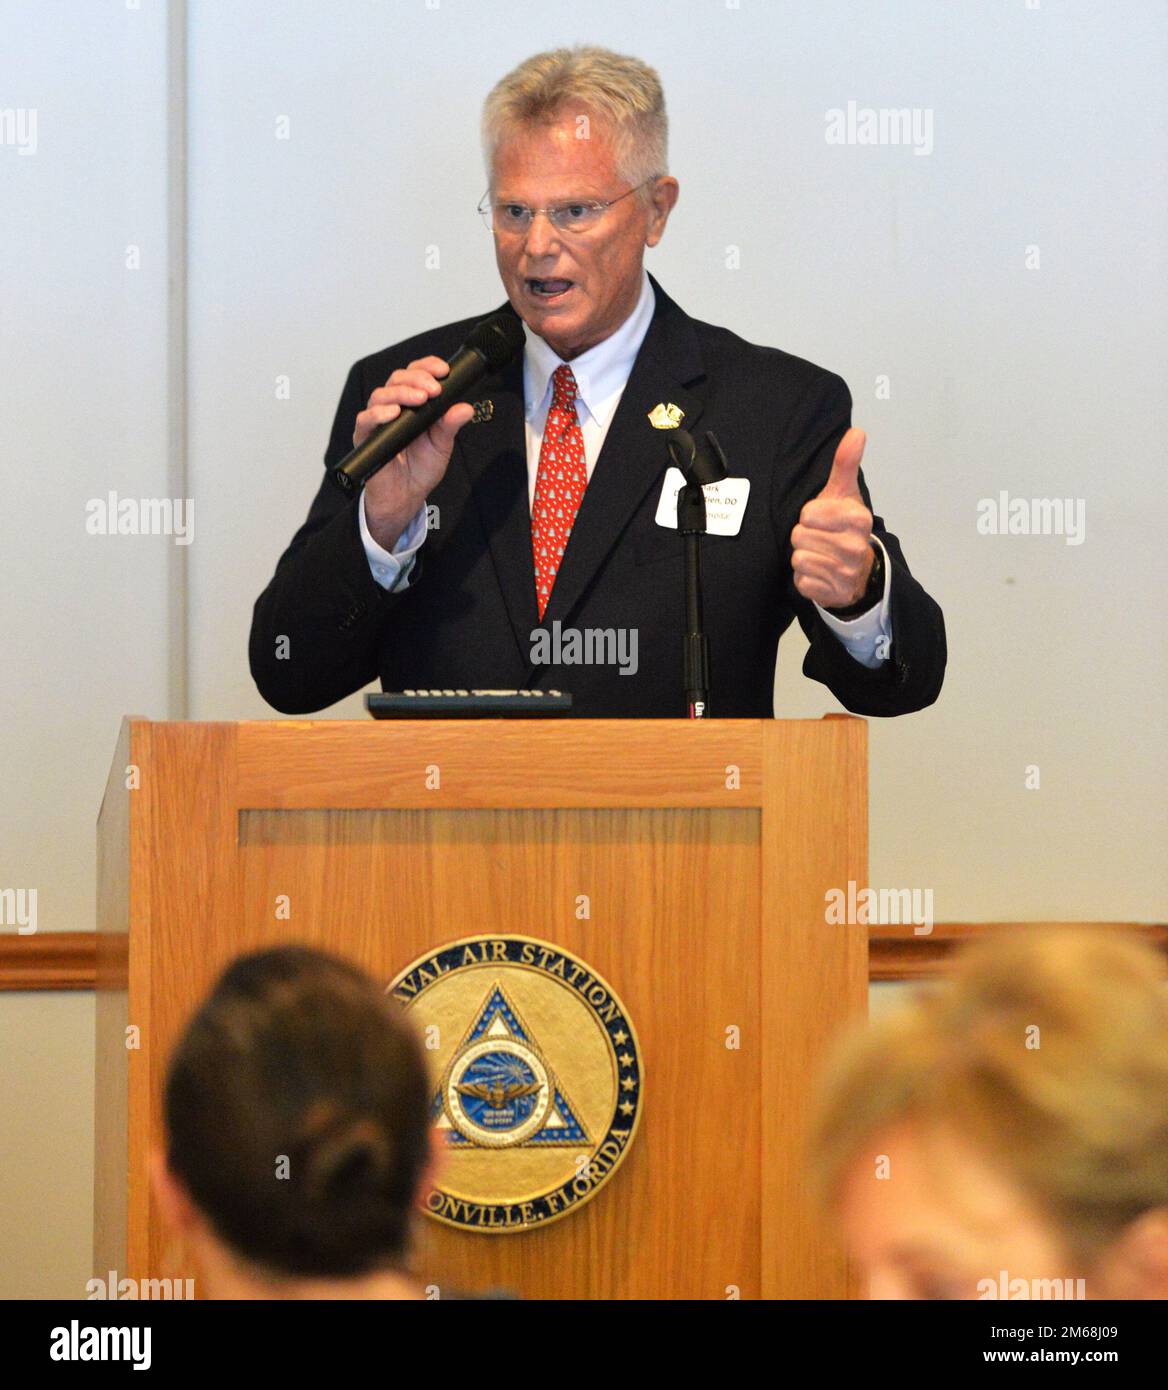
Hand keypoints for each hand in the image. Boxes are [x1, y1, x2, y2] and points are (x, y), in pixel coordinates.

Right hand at [356, 356, 474, 549]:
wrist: (406, 497)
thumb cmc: (421, 468)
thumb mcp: (442, 445)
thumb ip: (450, 425)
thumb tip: (465, 408)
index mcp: (412, 403)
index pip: (415, 374)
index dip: (427, 366)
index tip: (444, 370)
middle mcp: (392, 407)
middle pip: (397, 379)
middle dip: (416, 379)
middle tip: (434, 389)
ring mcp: (377, 421)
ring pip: (380, 394)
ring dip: (401, 393)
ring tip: (419, 399)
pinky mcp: (365, 437)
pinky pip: (365, 419)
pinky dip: (378, 414)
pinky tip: (393, 414)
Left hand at [790, 427, 874, 607]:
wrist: (858, 569)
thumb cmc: (844, 525)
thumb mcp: (844, 492)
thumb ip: (846, 463)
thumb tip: (856, 432)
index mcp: (858, 519)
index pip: (809, 514)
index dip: (809, 515)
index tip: (819, 517)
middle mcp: (856, 547)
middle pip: (799, 536)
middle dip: (804, 536)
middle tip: (819, 537)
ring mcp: (845, 573)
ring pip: (799, 558)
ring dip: (803, 555)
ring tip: (819, 553)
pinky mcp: (831, 593)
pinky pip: (801, 580)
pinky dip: (805, 577)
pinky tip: (819, 572)